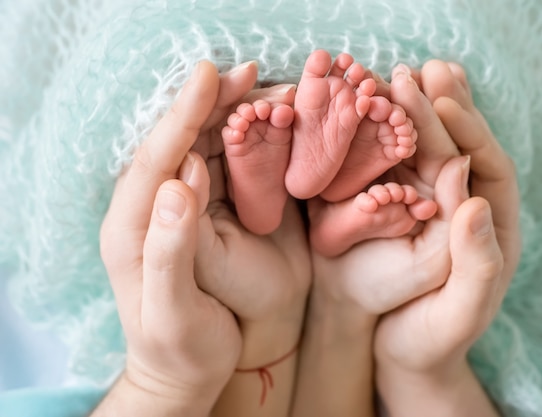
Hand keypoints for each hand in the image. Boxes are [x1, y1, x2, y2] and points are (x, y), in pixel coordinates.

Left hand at [99, 61, 239, 412]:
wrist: (188, 370)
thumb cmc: (180, 347)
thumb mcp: (172, 311)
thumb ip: (168, 249)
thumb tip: (178, 185)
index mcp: (132, 228)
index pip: (155, 160)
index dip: (181, 115)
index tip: (207, 76)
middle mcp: (153, 209)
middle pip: (180, 143)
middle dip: (212, 104)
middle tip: (247, 71)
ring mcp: (181, 210)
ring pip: (206, 149)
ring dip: (235, 116)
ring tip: (268, 89)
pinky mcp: (207, 214)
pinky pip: (226, 169)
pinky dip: (250, 142)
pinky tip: (272, 124)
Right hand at [372, 60, 517, 416]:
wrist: (396, 352)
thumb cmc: (431, 338)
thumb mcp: (460, 311)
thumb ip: (477, 262)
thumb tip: (473, 201)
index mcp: (490, 226)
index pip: (489, 166)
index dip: (470, 131)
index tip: (445, 102)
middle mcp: (460, 208)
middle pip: (455, 148)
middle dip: (440, 109)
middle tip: (425, 69)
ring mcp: (426, 206)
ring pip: (422, 150)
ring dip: (410, 113)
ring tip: (397, 73)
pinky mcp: (394, 208)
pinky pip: (390, 166)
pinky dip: (379, 136)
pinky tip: (366, 109)